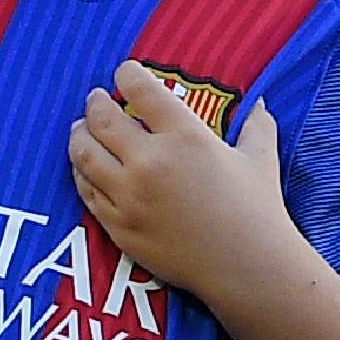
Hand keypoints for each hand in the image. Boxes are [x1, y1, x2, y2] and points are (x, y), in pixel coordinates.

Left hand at [69, 62, 288, 307]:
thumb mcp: (260, 159)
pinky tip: (85, 166)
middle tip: (95, 99)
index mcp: (185, 137)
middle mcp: (150, 162)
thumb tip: (259, 102)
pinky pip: (86, 191)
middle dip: (95, 103)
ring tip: (80, 129)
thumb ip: (256, 125)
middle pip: (102, 119)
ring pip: (84, 155)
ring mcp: (129, 196)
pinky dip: (82, 173)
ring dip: (78, 136)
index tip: (124, 72)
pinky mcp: (118, 226)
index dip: (127, 75)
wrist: (246, 267)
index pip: (142, 90)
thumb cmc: (257, 210)